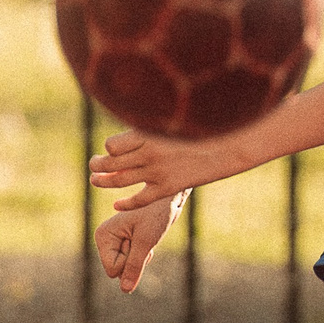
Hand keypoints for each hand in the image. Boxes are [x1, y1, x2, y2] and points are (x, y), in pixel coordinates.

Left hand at [89, 128, 243, 210]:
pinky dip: (124, 204)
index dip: (109, 147)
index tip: (113, 147)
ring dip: (102, 182)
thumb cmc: (202, 125)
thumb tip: (129, 124)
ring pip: (119, 181)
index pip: (111, 145)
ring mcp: (158, 173)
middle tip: (94, 164)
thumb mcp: (172, 117)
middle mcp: (149, 154)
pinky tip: (116, 205)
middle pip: (110, 163)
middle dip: (97, 164)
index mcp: (148, 133)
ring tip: (95, 180)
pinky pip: (139, 200)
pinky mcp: (168, 188)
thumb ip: (150, 122)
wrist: (229, 146)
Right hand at [94, 195, 180, 292]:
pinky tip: (147, 238)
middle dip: (136, 259)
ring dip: (141, 257)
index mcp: (103, 235)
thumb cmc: (156, 214)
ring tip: (146, 236)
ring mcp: (114, 242)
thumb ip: (134, 267)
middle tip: (144, 237)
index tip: (137, 238)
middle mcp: (105, 239)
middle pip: (118, 271)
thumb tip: (125, 290)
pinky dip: (144, 255)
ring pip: (126, 268)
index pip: (112, 269)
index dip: (130, 260)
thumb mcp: (146, 242)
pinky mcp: (124, 244)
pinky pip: (133, 263)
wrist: (169, 198)